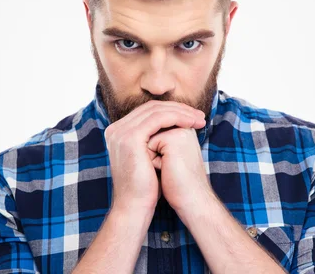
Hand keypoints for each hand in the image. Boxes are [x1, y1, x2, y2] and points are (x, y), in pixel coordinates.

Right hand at [104, 100, 205, 215]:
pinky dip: (177, 118)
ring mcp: (120, 132)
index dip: (171, 111)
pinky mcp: (130, 138)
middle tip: (199, 116)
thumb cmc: (146, 187)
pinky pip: (158, 119)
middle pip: (151, 108)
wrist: (135, 206)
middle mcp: (115, 129)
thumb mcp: (150, 158)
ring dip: (181, 113)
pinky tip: (191, 124)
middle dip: (178, 109)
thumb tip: (173, 128)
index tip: (192, 117)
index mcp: (118, 132)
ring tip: (199, 120)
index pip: (147, 111)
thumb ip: (155, 140)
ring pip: (156, 110)